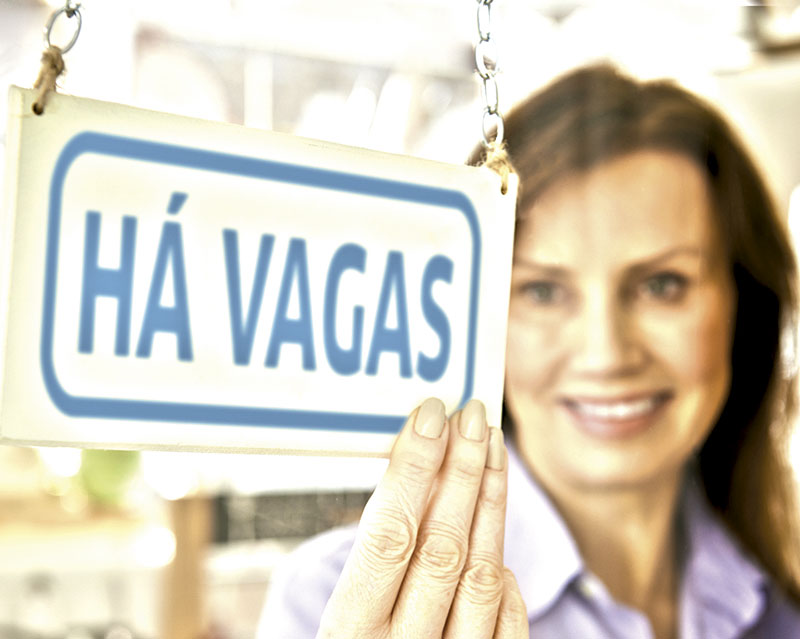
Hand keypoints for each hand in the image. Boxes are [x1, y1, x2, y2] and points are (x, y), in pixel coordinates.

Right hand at [316, 398, 527, 637]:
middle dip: (461, 469)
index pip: (390, 533)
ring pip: (483, 573)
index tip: (430, 415)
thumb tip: (420, 468)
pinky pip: (509, 617)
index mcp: (350, 632)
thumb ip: (377, 558)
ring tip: (491, 447)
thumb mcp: (345, 615)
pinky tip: (491, 528)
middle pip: (443, 545)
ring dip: (491, 501)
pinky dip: (504, 570)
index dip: (414, 468)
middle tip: (471, 414)